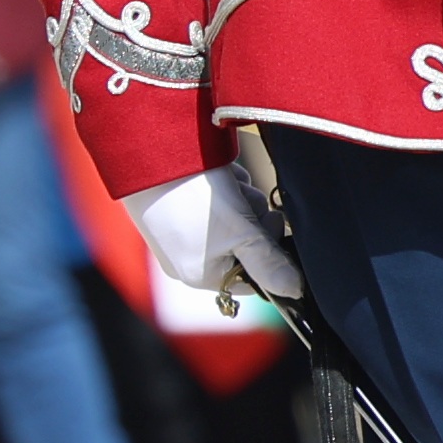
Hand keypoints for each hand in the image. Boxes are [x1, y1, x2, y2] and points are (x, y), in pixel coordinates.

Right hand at [122, 167, 299, 302]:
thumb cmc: (193, 197)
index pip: (251, 277)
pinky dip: (221, 189)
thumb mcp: (240, 231)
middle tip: (246, 198)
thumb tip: (293, 291)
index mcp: (200, 275)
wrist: (150, 152)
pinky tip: (213, 175)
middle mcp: (185, 259)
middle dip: (251, 219)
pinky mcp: (172, 207)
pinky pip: (211, 204)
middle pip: (243, 246)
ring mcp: (177, 232)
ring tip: (226, 183)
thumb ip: (268, 264)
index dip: (269, 250)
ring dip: (239, 200)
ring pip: (231, 221)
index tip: (270, 221)